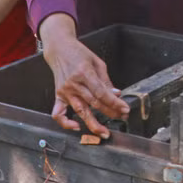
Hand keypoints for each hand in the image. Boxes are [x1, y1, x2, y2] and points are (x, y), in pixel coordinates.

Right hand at [40, 14, 129, 135]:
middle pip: (94, 103)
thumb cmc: (79, 53)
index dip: (114, 103)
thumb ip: (105, 80)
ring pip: (80, 111)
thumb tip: (116, 94)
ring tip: (104, 132)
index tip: (125, 108)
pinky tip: (76, 127)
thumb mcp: (97, 62)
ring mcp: (65, 91)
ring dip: (93, 123)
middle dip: (110, 112)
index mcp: (84, 73)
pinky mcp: (58, 96)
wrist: (59, 49)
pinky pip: (58, 113)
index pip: (102, 93)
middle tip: (121, 118)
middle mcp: (73, 84)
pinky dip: (65, 123)